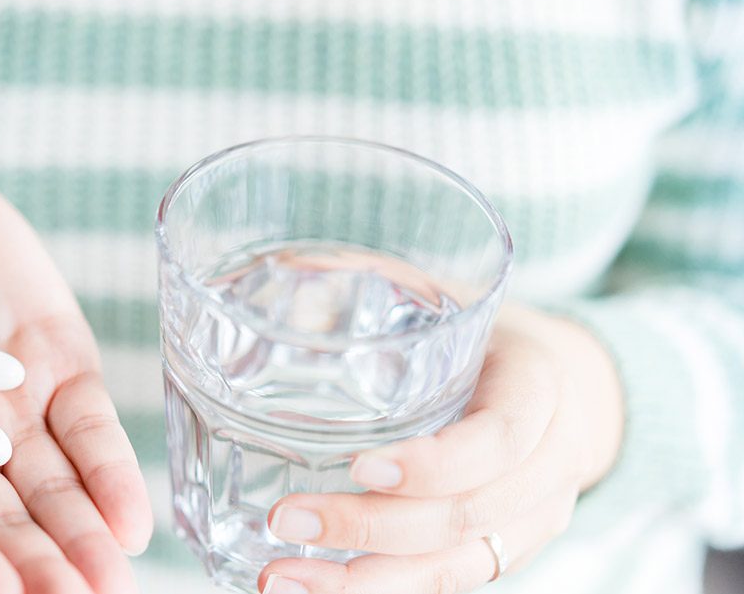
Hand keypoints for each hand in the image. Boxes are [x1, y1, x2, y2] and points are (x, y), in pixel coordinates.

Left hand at [258, 303, 624, 593]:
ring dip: (363, 585)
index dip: (435, 463)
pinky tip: (311, 590)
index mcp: (539, 388)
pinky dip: (379, 592)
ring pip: (453, 568)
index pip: (500, 439)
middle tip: (286, 518)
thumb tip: (283, 280)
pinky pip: (446, 582)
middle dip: (370, 528)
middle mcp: (549, 465)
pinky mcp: (504, 551)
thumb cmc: (485, 331)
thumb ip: (374, 283)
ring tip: (279, 579)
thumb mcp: (448, 295)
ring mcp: (533, 518)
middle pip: (466, 516)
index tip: (360, 464)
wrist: (562, 384)